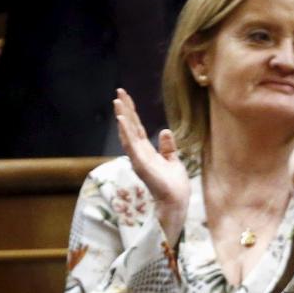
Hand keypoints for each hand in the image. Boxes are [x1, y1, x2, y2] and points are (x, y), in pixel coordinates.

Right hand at [114, 89, 190, 245]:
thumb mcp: (172, 160)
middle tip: (119, 92)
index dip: (132, 113)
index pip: (137, 128)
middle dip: (125, 109)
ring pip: (127, 134)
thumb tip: (165, 130)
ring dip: (122, 117)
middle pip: (130, 127)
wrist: (176, 200)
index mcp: (146, 152)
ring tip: (117, 102)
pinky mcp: (140, 164)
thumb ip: (167, 147)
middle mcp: (139, 153)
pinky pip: (131, 146)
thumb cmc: (174, 185)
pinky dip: (125, 133)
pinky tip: (121, 120)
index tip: (126, 97)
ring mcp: (138, 159)